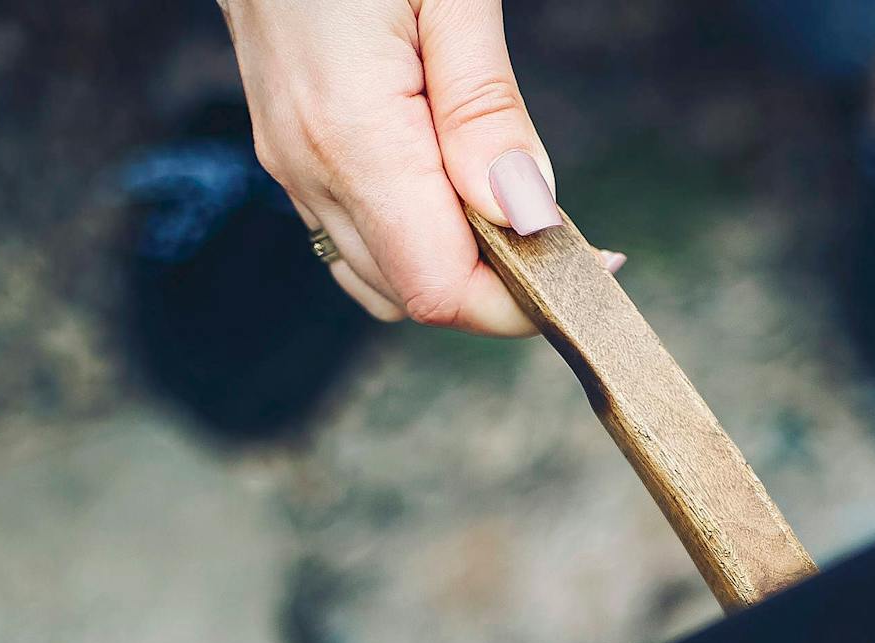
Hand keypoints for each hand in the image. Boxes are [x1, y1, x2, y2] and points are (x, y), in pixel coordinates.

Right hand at [222, 0, 621, 334]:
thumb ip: (486, 107)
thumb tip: (525, 215)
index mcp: (351, 134)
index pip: (441, 289)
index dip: (519, 302)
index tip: (586, 265)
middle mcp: (309, 165)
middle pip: (416, 296)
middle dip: (498, 288)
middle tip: (569, 236)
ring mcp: (290, 161)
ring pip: (382, 278)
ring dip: (457, 267)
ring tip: (513, 208)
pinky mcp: (289, 146)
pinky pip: (356, 235)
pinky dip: (416, 239)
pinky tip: (459, 189)